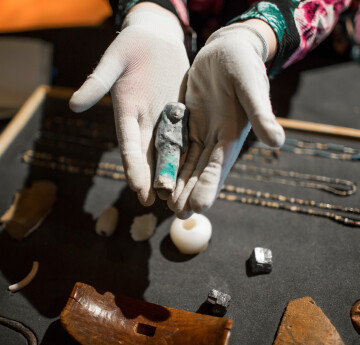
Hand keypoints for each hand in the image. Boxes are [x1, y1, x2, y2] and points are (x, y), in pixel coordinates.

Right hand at [69, 7, 188, 205]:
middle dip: (152, 179)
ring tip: (177, 195)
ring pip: (168, 151)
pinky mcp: (181, 114)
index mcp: (126, 114)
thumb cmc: (130, 45)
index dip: (133, 168)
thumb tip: (74, 105)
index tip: (137, 188)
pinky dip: (190, 153)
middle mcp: (145, 122)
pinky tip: (197, 169)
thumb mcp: (113, 60)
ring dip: (172, 172)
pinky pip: (186, 135)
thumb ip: (97, 83)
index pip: (129, 146)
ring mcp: (164, 120)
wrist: (155, 39)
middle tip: (157, 203)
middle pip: (148, 155)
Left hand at [168, 22, 284, 217]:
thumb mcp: (251, 86)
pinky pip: (178, 146)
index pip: (219, 166)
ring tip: (167, 203)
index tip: (198, 207)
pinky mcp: (189, 123)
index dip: (209, 187)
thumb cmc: (243, 64)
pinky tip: (160, 174)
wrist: (227, 50)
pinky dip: (171, 161)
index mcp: (232, 135)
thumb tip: (278, 141)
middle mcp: (218, 139)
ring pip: (189, 163)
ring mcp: (203, 132)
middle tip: (177, 214)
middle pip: (202, 172)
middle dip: (190, 193)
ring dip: (179, 183)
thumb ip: (260, 113)